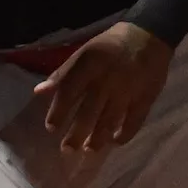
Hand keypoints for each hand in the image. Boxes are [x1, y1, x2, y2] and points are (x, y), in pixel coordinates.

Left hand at [34, 21, 173, 151]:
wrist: (148, 36)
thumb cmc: (109, 45)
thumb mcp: (82, 52)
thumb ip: (62, 73)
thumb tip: (39, 92)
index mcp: (89, 66)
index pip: (69, 92)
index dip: (58, 111)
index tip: (50, 128)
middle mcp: (107, 80)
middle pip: (89, 112)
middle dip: (77, 133)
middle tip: (67, 150)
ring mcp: (128, 91)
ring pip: (111, 120)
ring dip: (99, 138)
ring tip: (88, 150)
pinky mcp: (146, 98)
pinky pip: (135, 120)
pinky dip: (125, 133)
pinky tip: (115, 142)